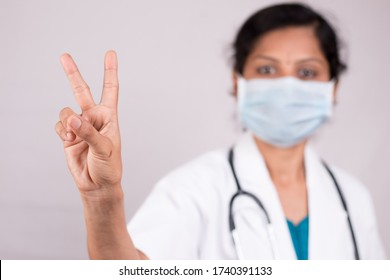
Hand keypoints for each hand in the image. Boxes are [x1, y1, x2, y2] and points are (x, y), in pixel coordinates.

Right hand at [55, 51, 121, 196]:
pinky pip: (59, 125)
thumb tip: (72, 117)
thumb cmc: (109, 167)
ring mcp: (80, 126)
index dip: (110, 71)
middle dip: (73, 73)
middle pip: (82, 90)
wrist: (97, 184)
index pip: (110, 89)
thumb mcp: (104, 149)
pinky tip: (68, 140)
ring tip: (73, 135)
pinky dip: (61, 131)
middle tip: (64, 56)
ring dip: (67, 122)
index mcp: (109, 117)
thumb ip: (89, 132)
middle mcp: (94, 118)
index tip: (111, 53)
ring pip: (66, 111)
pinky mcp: (68, 136)